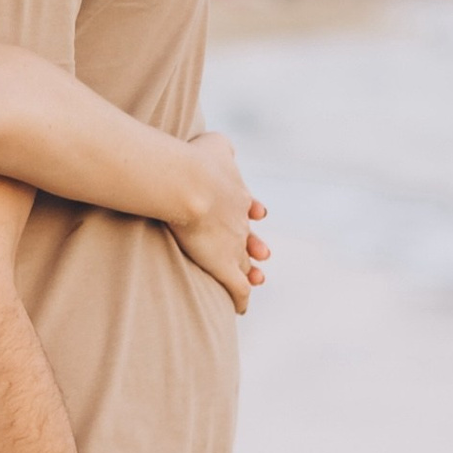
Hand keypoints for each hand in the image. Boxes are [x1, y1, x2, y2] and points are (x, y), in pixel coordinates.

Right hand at [170, 130, 268, 312]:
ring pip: (246, 265)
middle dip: (256, 246)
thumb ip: (222, 146)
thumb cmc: (196, 161)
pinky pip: (238, 289)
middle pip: (250, 238)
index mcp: (237, 194)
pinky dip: (241, 299)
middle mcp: (240, 222)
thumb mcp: (215, 143)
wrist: (191, 185)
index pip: (247, 207)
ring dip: (251, 273)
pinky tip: (241, 309)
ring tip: (258, 279)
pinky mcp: (225, 266)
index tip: (258, 214)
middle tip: (262, 253)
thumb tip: (226, 147)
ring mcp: (234, 246)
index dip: (250, 212)